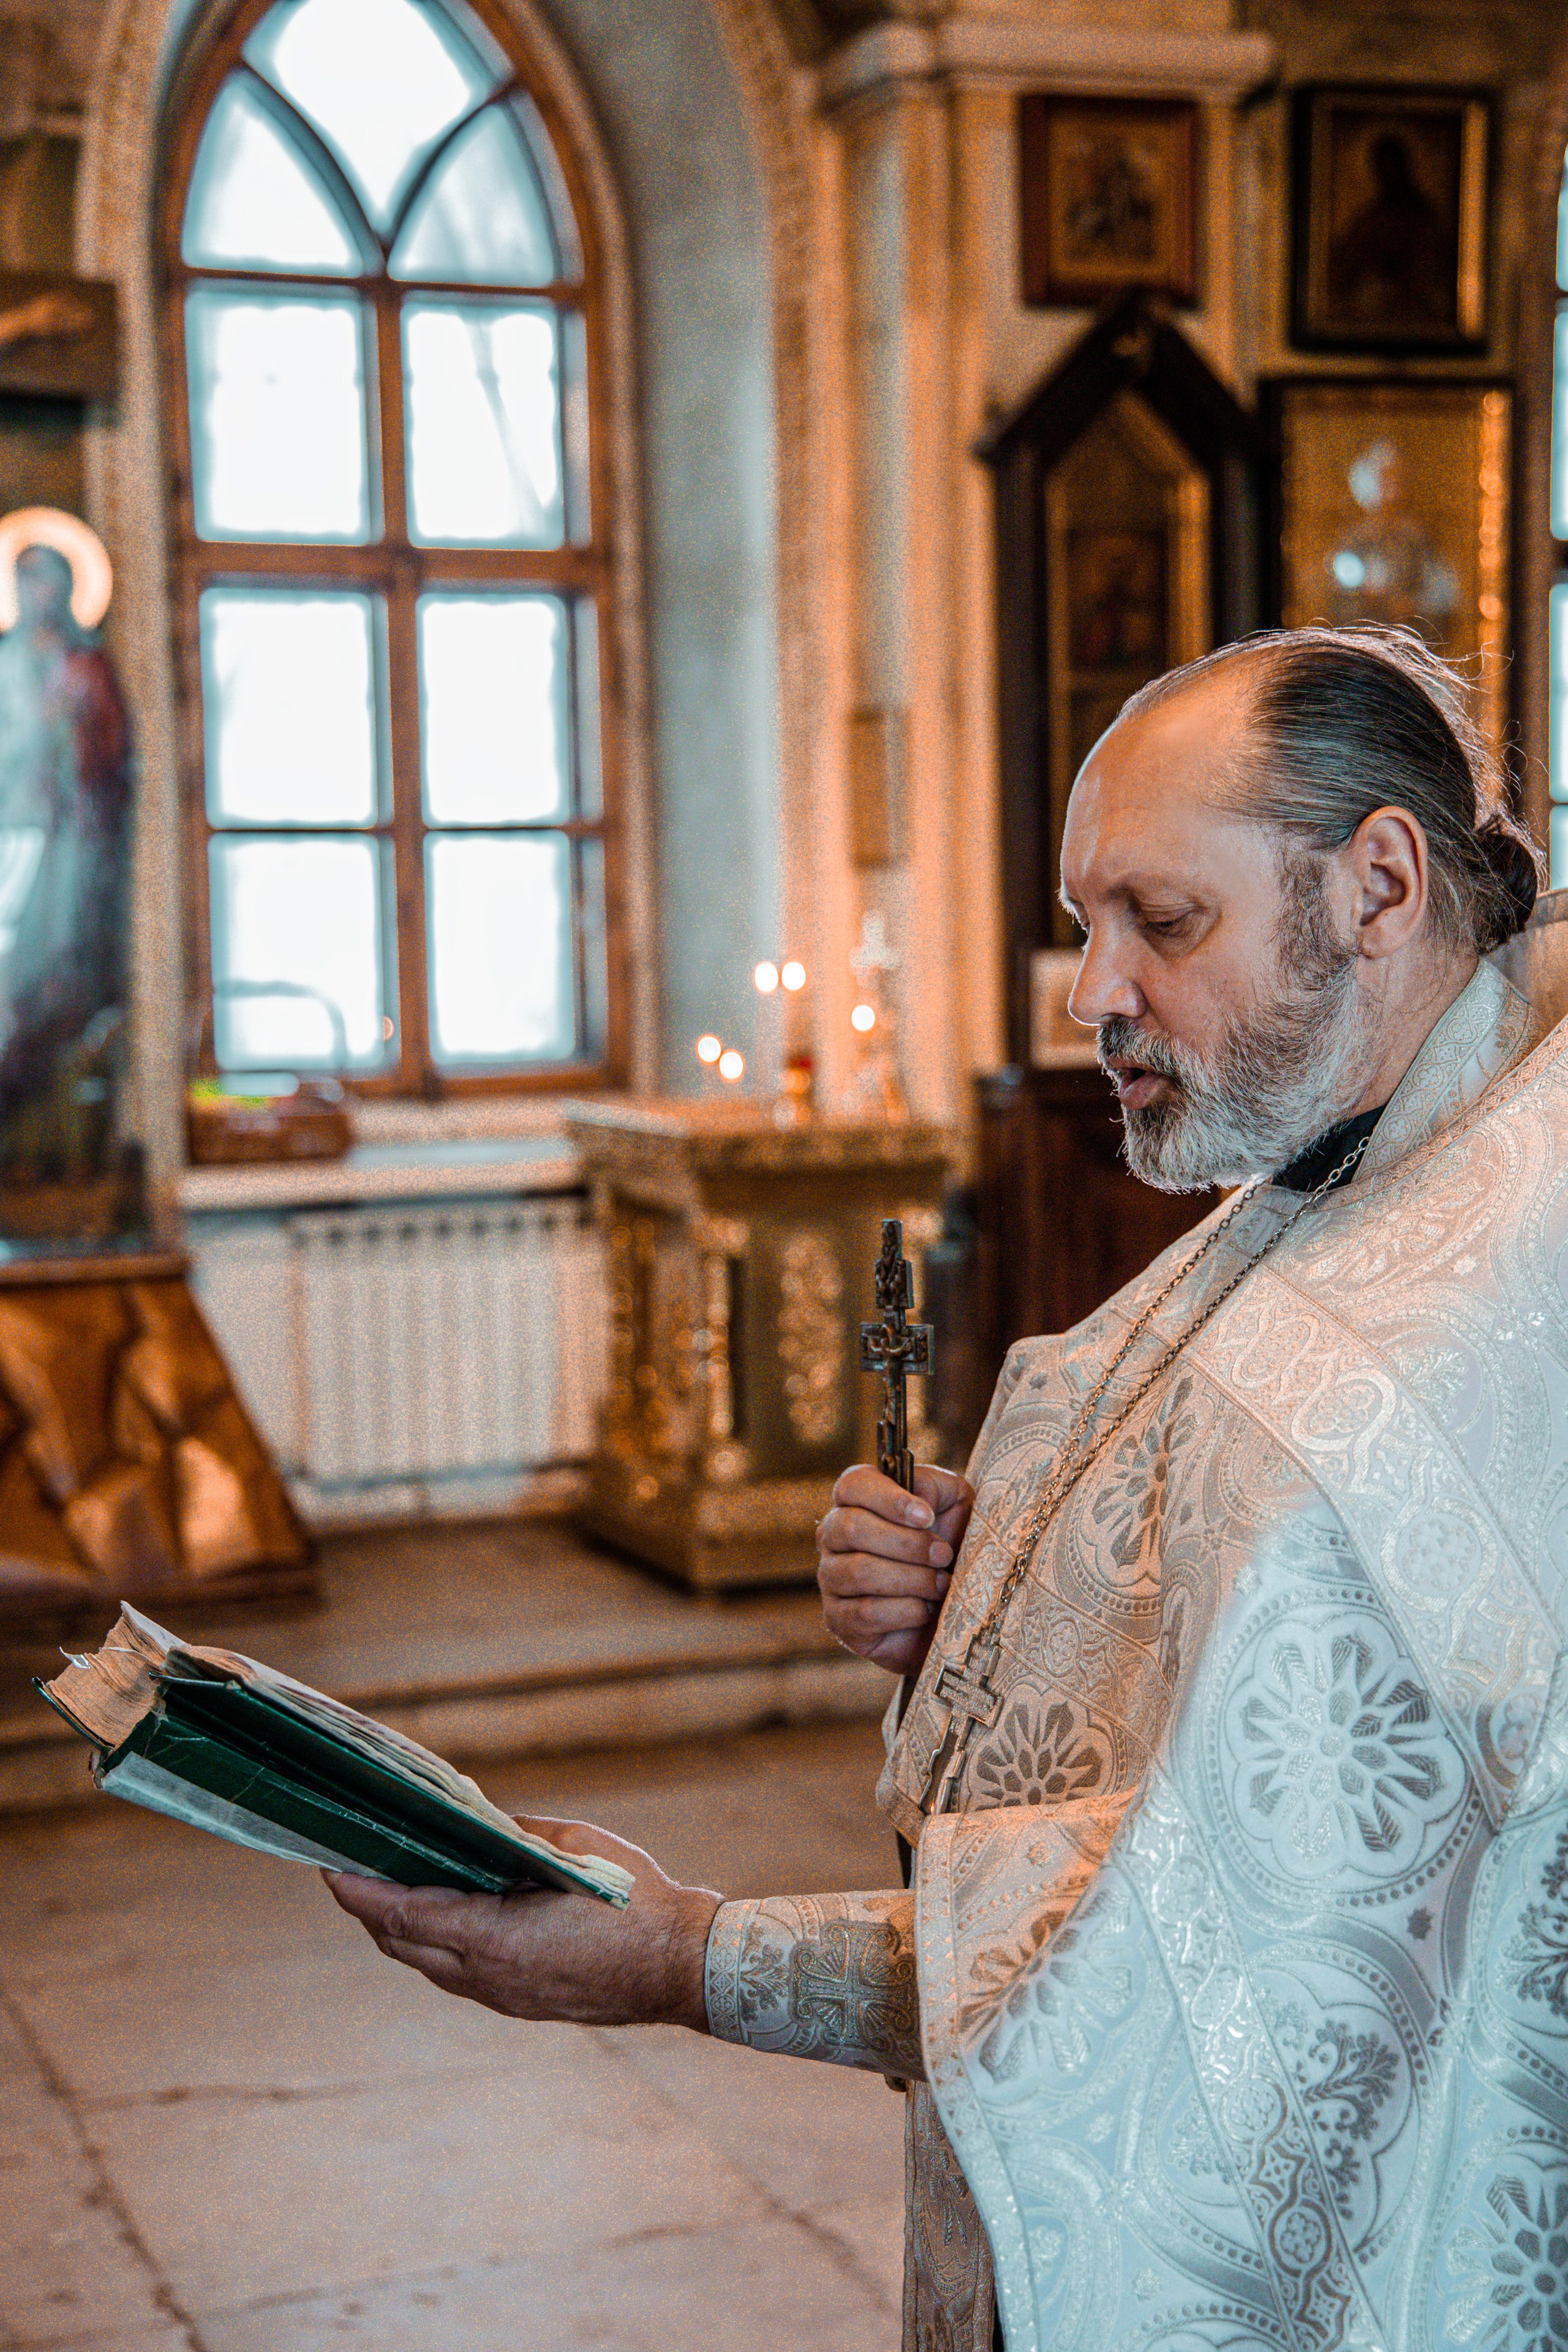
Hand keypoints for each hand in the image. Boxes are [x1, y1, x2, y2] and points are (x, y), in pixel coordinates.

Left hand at [324, 1816, 721, 2032]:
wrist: (681, 1967)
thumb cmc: (635, 1899)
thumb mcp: (571, 1848)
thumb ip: (513, 1838)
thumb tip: (475, 1824)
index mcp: (493, 1937)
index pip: (401, 1914)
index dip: (358, 1891)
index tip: (327, 1866)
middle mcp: (486, 1976)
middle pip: (400, 1944)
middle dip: (367, 1908)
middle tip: (349, 1867)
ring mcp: (501, 1997)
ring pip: (425, 1964)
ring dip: (398, 1929)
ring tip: (386, 1887)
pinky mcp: (518, 2004)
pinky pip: (456, 1973)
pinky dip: (434, 1943)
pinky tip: (441, 1915)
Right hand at [817, 1463, 973, 1676]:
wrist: (955, 1607)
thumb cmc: (951, 1546)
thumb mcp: (954, 1504)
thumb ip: (934, 1486)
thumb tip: (915, 1492)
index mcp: (857, 1500)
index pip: (853, 1485)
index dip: (888, 1498)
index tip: (927, 1516)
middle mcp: (833, 1535)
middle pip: (852, 1528)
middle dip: (908, 1544)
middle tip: (944, 1555)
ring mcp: (830, 1578)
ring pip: (859, 1571)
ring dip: (912, 1579)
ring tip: (941, 1584)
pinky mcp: (838, 1619)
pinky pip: (865, 1613)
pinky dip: (906, 1611)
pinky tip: (925, 1609)